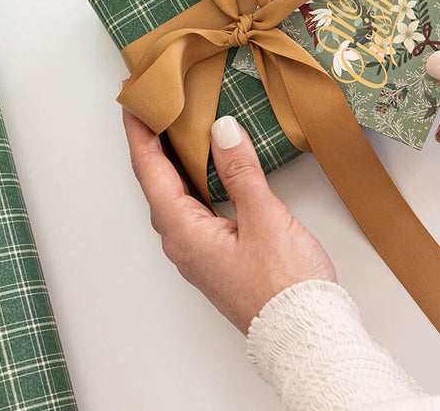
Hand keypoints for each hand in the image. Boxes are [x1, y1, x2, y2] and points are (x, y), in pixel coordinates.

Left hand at [123, 109, 336, 333]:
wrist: (306, 337)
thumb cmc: (285, 287)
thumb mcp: (264, 218)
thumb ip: (240, 171)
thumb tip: (220, 129)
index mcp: (184, 233)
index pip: (150, 172)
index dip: (139, 134)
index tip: (133, 102)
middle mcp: (183, 244)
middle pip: (156, 183)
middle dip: (151, 142)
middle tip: (151, 107)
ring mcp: (199, 253)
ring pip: (175, 196)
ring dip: (170, 161)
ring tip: (173, 128)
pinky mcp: (217, 257)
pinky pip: (193, 208)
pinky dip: (191, 180)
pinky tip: (205, 169)